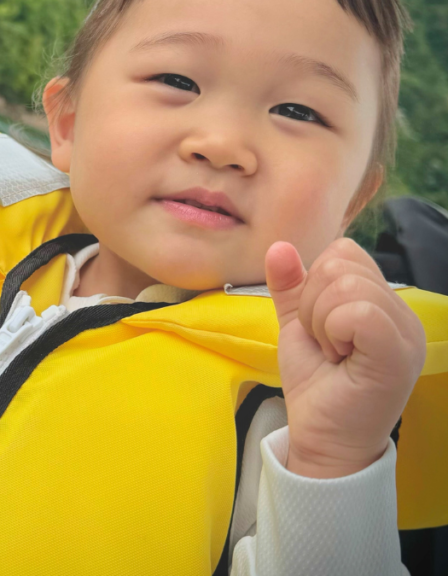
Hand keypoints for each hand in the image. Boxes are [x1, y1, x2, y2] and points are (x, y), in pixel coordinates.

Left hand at [265, 238, 425, 477]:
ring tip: (332, 353)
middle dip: (313, 304)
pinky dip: (333, 331)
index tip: (318, 327)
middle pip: (342, 264)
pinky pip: (360, 312)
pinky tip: (338, 357)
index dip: (315, 285)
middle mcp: (402, 314)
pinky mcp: (397, 354)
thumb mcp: (298, 326)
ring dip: (321, 322)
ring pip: (347, 284)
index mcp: (383, 303)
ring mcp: (405, 333)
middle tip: (325, 344)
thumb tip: (278, 246)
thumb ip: (291, 286)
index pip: (345, 252)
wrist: (321, 436)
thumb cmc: (317, 383)